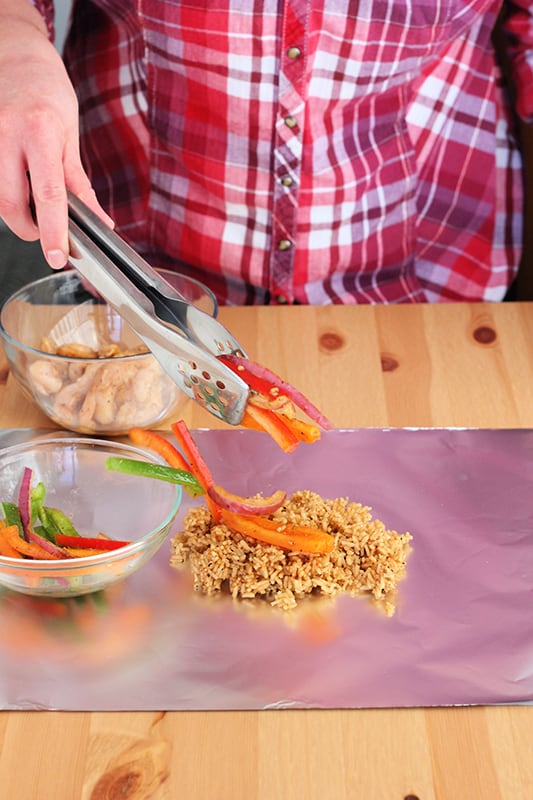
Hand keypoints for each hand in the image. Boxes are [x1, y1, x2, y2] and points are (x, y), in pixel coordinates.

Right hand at [0, 15, 112, 269]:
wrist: (13, 53)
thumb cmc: (47, 91)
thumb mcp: (71, 135)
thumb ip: (79, 183)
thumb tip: (100, 222)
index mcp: (40, 132)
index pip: (49, 196)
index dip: (53, 232)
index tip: (58, 256)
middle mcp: (5, 133)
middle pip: (11, 205)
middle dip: (30, 229)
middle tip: (45, 230)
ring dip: (15, 212)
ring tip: (31, 198)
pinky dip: (3, 192)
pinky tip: (14, 181)